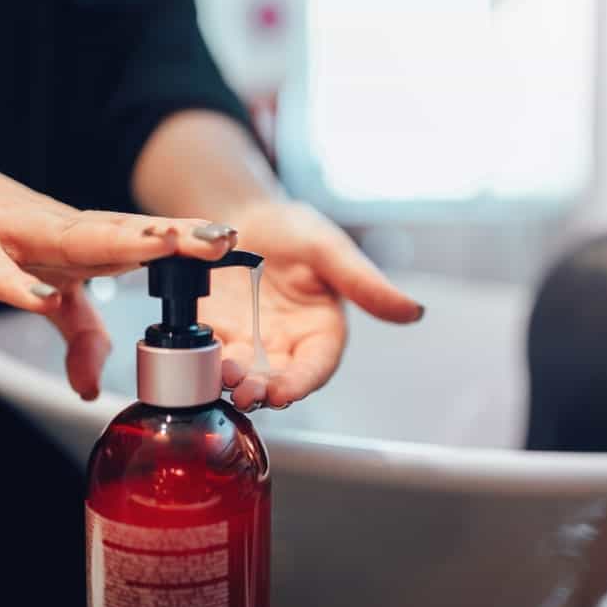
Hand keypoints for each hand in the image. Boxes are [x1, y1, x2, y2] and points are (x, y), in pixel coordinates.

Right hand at [0, 126, 235, 399]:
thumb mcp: (40, 288)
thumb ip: (72, 330)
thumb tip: (91, 385)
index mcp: (81, 240)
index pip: (141, 239)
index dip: (187, 241)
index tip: (234, 242)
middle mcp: (57, 231)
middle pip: (121, 233)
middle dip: (172, 236)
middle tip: (221, 237)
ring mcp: (12, 235)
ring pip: (70, 238)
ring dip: (117, 242)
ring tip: (163, 245)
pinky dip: (15, 283)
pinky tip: (41, 297)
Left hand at [199, 199, 424, 409]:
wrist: (242, 215)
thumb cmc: (294, 230)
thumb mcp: (331, 250)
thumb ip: (365, 284)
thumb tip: (413, 310)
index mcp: (320, 332)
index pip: (316, 367)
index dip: (302, 382)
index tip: (284, 391)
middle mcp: (285, 346)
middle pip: (277, 380)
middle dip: (261, 390)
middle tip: (244, 390)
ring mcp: (248, 343)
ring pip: (242, 374)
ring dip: (230, 380)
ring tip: (219, 375)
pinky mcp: (215, 335)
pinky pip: (208, 355)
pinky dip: (201, 360)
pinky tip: (193, 356)